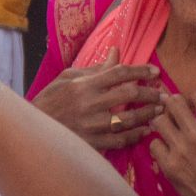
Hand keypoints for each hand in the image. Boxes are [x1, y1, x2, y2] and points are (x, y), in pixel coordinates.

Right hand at [30, 53, 162, 149]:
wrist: (33, 129)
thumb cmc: (50, 99)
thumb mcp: (68, 77)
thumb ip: (94, 67)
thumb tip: (116, 53)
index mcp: (84, 84)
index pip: (119, 73)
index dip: (140, 70)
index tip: (155, 71)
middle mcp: (90, 104)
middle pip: (129, 94)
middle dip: (150, 93)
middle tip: (163, 94)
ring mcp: (91, 125)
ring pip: (128, 119)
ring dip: (147, 114)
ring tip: (159, 111)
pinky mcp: (91, 143)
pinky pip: (119, 140)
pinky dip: (135, 136)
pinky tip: (144, 131)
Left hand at [147, 89, 195, 195]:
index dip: (195, 98)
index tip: (194, 105)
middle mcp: (195, 133)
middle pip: (173, 103)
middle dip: (175, 103)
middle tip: (176, 111)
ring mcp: (180, 149)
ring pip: (159, 120)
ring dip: (164, 121)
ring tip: (170, 128)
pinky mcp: (168, 165)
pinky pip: (154, 144)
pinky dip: (160, 144)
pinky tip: (168, 148)